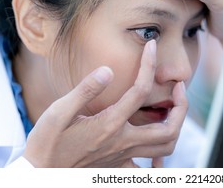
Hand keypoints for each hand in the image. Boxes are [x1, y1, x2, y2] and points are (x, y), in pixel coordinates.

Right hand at [23, 40, 187, 166]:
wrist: (40, 176)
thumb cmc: (47, 143)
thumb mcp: (58, 113)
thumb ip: (84, 90)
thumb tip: (108, 70)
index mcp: (109, 124)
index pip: (140, 90)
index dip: (149, 64)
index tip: (152, 47)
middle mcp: (122, 142)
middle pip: (168, 128)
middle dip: (181, 105)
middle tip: (180, 87)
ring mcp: (124, 157)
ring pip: (165, 148)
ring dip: (176, 127)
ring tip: (175, 109)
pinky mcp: (119, 167)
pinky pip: (150, 168)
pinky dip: (160, 156)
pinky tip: (157, 141)